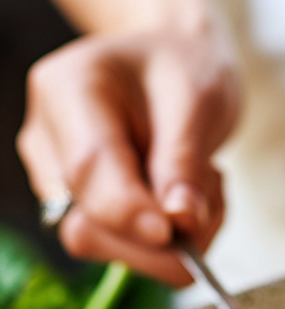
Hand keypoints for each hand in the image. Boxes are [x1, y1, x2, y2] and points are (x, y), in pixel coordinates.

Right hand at [17, 27, 240, 285]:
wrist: (173, 62)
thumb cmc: (185, 68)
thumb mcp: (198, 99)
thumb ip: (186, 161)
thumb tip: (180, 222)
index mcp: (68, 90)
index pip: (88, 170)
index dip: (130, 213)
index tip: (174, 233)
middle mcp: (48, 138)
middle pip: (87, 225)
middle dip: (158, 241)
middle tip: (211, 205)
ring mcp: (57, 177)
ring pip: (103, 244)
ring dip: (170, 240)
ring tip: (205, 188)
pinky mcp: (80, 206)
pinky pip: (121, 245)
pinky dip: (168, 240)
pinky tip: (188, 199)